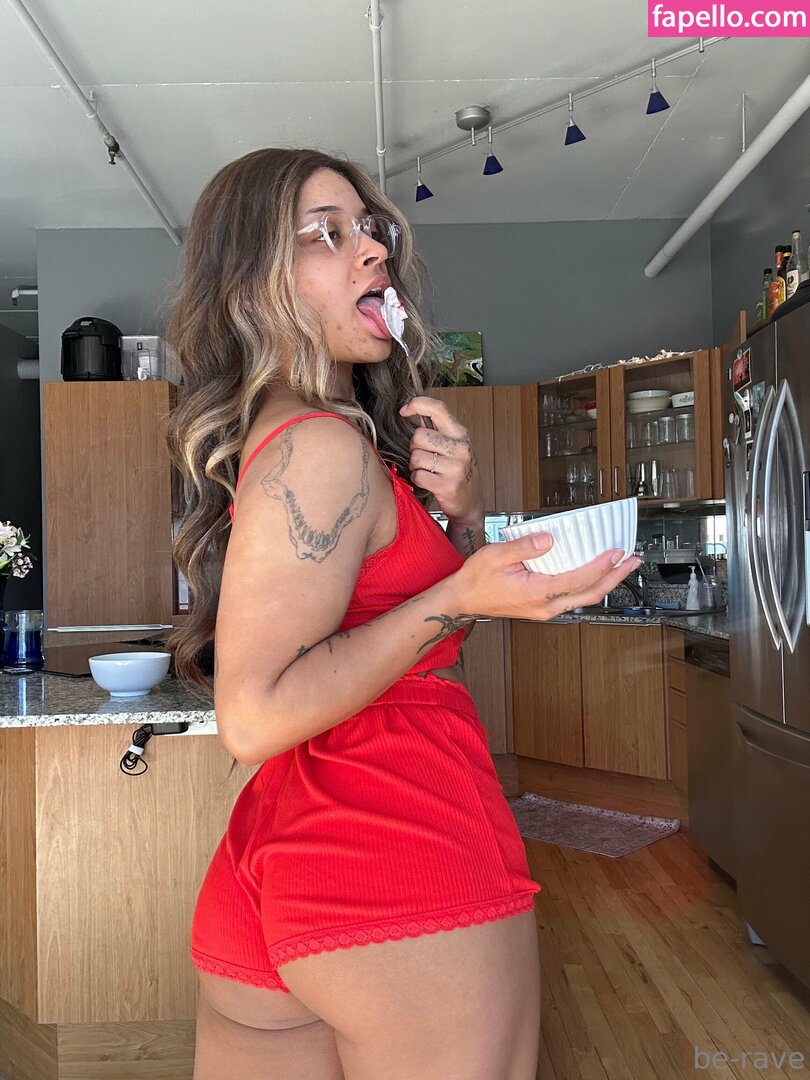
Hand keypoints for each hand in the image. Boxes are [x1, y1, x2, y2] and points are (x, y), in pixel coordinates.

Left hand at [399, 396, 483, 523]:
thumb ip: (437, 428)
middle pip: (418, 435)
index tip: (404, 411)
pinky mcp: (447, 485)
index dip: (417, 404)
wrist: (471, 502)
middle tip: (425, 457)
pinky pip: (418, 476)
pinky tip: (429, 482)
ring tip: (429, 471)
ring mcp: (455, 467)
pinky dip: (418, 479)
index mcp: (460, 433)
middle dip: (415, 447)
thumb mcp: (454, 445)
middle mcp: (460, 447)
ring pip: (415, 457)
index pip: (438, 408)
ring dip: (416, 466)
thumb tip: (412, 408)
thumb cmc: (458, 471)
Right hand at [449, 532, 642, 620]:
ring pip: (584, 599)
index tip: (616, 553)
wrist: (462, 600)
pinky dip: (590, 586)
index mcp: (536, 593)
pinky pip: (573, 599)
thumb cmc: (475, 580)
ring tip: (621, 567)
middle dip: (615, 578)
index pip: (577, 580)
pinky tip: (595, 576)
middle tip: (633, 562)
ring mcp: (545, 610)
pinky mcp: (542, 608)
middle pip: (590, 594)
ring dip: (606, 583)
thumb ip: (523, 547)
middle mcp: (545, 606)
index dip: (600, 567)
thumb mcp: (495, 556)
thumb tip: (548, 539)